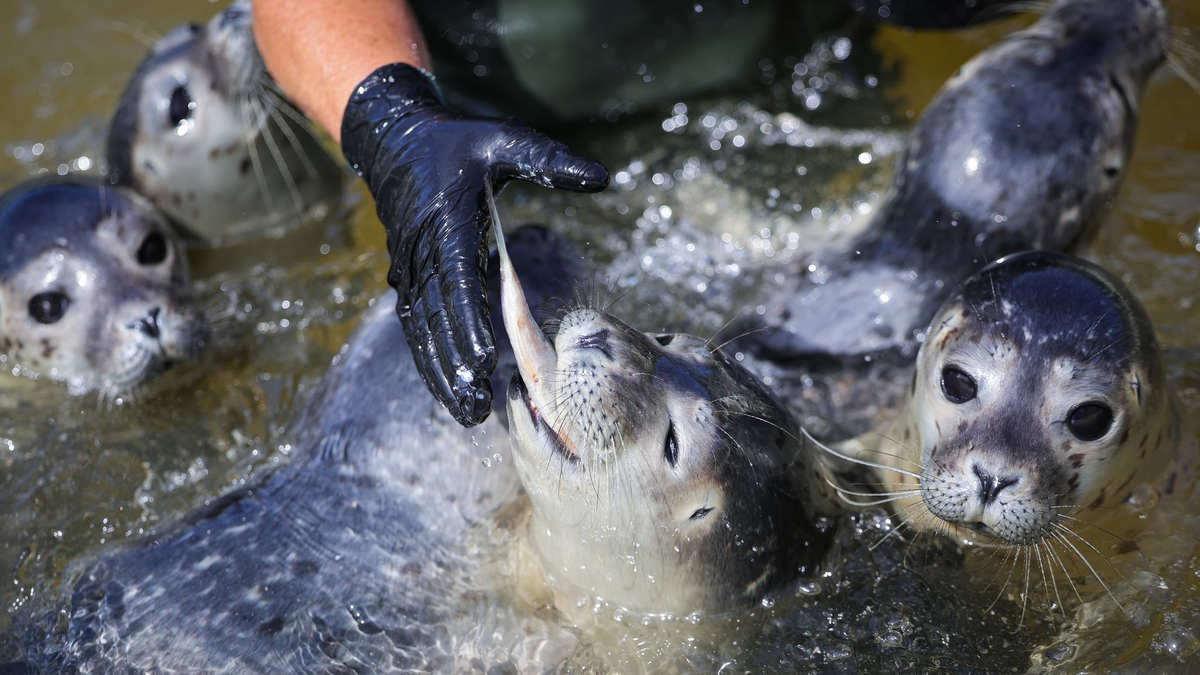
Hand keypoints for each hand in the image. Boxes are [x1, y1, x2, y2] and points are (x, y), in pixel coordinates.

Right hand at [341, 63, 607, 425]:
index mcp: (447, 221)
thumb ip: (549, 159)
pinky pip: (417, 325)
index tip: (484, 359)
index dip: (469, 322)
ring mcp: (410, 267)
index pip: (458, 280)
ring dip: (441, 373)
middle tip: (478, 406)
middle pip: (439, 318)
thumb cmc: (456, 141)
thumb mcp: (504, 138)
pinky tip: (446, 389)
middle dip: (457, 365)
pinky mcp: (408, 277)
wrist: (394, 141)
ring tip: (466, 412)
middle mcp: (422, 251)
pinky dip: (429, 358)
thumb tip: (603, 177)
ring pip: (424, 330)